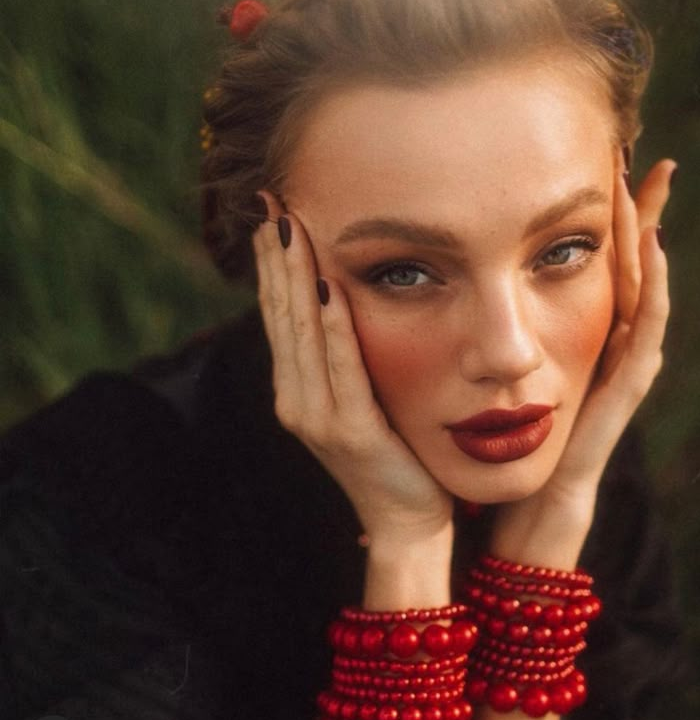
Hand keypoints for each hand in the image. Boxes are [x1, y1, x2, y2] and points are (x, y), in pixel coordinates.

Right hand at [252, 192, 453, 545]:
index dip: (273, 263)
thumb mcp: (358, 397)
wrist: (407, 518)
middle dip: (277, 257)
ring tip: (289, 228)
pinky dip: (333, 327)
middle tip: (272, 201)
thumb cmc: (392, 452)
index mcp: (297, 388)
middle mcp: (296, 398)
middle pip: (282, 314)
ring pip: (302, 333)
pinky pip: (342, 369)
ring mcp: (317, 417)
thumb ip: (343, 356)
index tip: (274, 214)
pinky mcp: (350, 432)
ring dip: (294, 277)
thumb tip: (341, 299)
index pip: (280, 313)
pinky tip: (329, 286)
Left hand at [491, 157, 674, 563]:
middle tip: (642, 158)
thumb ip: (478, 342)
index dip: (597, 224)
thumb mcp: (491, 380)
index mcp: (568, 343)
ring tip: (650, 187)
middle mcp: (601, 352)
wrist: (524, 514)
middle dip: (634, 216)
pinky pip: (645, 340)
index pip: (588, 271)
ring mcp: (616, 374)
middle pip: (625, 273)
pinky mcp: (618, 399)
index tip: (594, 167)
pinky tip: (653, 252)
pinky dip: (655, 295)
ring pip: (643, 295)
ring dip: (647, 240)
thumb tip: (435, 298)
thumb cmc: (503, 449)